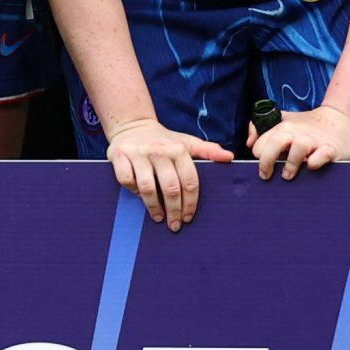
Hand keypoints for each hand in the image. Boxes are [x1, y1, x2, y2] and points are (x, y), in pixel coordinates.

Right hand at [104, 116, 231, 229]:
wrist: (132, 125)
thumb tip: (229, 157)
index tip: (189, 217)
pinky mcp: (119, 156)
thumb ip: (208, 151)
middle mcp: (160, 151)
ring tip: (158, 218)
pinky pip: (127, 180)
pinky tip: (139, 197)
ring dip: (154, 207)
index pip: (189, 182)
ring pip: (148, 187)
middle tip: (175, 224)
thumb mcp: (187, 142)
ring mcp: (138, 154)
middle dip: (174, 210)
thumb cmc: (164, 140)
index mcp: (179, 150)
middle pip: (170, 188)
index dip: (190, 203)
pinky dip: (133, 191)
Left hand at [245, 102, 349, 180]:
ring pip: (299, 147)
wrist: (341, 121)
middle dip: (266, 161)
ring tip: (287, 176)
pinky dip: (315, 162)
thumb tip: (249, 142)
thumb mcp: (283, 120)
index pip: (262, 143)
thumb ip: (262, 128)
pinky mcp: (331, 148)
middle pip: (276, 142)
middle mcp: (298, 132)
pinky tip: (311, 166)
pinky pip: (322, 155)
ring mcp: (315, 140)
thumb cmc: (307, 126)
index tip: (262, 166)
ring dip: (290, 163)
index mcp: (283, 127)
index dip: (259, 156)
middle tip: (266, 175)